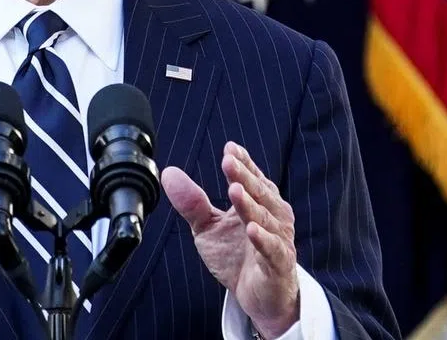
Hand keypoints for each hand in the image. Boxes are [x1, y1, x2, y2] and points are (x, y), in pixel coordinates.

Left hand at [161, 142, 298, 338]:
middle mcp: (272, 215)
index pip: (251, 177)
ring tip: (235, 190)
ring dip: (249, 204)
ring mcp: (278, 239)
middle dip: (243, 176)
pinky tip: (251, 229)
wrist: (259, 297)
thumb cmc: (238, 257)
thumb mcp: (208, 228)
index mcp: (257, 202)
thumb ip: (192, 202)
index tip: (229, 148)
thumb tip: (168, 172)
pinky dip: (263, 239)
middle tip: (228, 161)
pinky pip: (272, 249)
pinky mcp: (278, 264)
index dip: (242, 163)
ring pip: (264, 217)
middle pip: (257, 192)